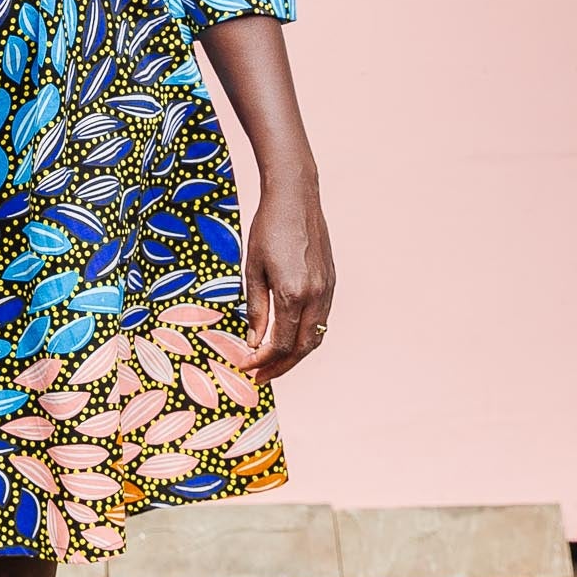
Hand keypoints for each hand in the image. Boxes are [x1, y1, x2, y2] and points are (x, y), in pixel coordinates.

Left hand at [238, 175, 334, 382]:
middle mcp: (316, 295)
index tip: (245, 368)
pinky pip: (321, 320)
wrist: (295, 198)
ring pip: (315, 337)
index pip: (280, 343)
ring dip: (295, 355)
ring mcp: (327, 289)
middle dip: (280, 367)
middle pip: (302, 348)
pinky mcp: (331, 282)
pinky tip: (288, 337)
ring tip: (272, 363)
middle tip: (260, 377)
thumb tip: (253, 342)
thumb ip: (256, 308)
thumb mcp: (252, 269)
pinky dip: (305, 336)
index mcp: (293, 293)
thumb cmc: (267, 229)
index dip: (262, 361)